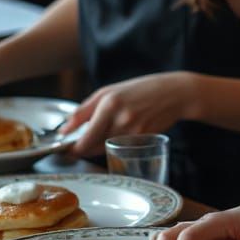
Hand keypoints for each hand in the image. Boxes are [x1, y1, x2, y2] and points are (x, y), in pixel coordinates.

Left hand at [64, 72, 193, 154]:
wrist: (174, 93)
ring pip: (106, 148)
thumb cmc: (140, 89)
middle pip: (93, 147)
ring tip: (107, 129)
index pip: (84, 139)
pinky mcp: (143, 139)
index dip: (72, 149)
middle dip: (84, 147)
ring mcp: (133, 131)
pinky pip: (121, 148)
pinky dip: (115, 144)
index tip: (65, 149)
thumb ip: (83, 110)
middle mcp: (120, 119)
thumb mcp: (108, 91)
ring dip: (100, 144)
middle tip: (81, 142)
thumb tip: (64, 130)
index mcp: (108, 104)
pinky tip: (122, 131)